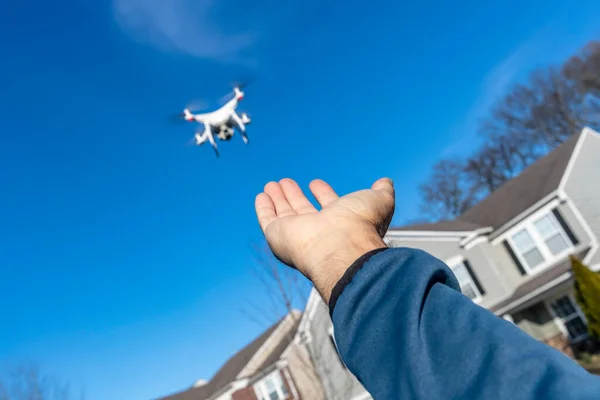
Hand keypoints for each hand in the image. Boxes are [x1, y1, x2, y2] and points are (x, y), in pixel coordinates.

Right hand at [255, 178, 393, 301]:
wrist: (340, 247)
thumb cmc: (361, 224)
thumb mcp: (378, 200)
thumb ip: (382, 190)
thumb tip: (386, 181)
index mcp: (341, 222)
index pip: (328, 206)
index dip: (323, 194)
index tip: (315, 183)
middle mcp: (318, 230)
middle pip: (303, 210)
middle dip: (295, 195)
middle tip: (287, 183)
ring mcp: (297, 234)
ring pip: (285, 213)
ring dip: (278, 198)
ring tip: (272, 184)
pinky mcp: (277, 235)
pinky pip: (267, 219)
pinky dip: (263, 208)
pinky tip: (261, 196)